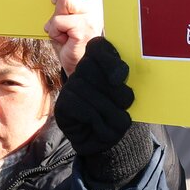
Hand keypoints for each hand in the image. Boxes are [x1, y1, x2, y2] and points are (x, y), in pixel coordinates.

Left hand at [46, 0, 102, 74]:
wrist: (83, 64)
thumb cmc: (73, 37)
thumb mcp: (67, 14)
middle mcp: (95, 1)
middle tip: (56, 4)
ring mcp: (92, 14)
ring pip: (63, 2)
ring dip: (56, 17)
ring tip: (63, 29)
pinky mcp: (85, 28)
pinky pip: (58, 21)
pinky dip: (55, 32)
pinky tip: (64, 38)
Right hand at [54, 37, 133, 157]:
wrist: (103, 143)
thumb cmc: (117, 115)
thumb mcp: (126, 96)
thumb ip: (124, 82)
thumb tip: (118, 78)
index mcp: (99, 63)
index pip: (98, 47)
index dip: (108, 60)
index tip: (119, 79)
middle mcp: (82, 71)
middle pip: (93, 69)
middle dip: (116, 91)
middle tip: (124, 105)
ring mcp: (70, 87)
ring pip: (91, 93)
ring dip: (111, 112)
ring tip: (115, 122)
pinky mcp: (63, 104)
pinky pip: (85, 110)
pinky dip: (99, 123)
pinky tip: (100, 128)